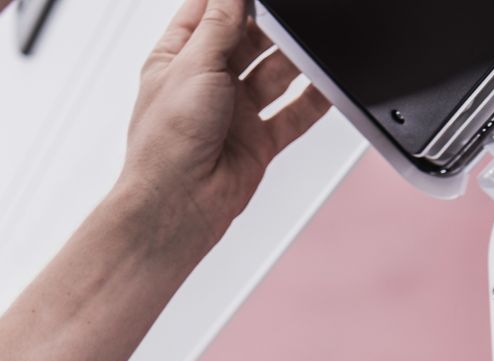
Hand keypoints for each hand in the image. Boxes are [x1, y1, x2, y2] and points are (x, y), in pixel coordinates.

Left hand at [119, 0, 328, 256]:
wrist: (178, 207)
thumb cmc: (166, 143)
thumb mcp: (192, 65)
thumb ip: (219, 24)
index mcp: (177, 58)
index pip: (207, 11)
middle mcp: (207, 83)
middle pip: (247, 40)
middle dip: (268, 26)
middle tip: (289, 14)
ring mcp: (235, 112)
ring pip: (274, 74)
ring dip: (294, 60)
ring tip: (311, 43)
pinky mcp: (258, 140)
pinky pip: (293, 114)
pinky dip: (313, 100)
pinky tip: (328, 84)